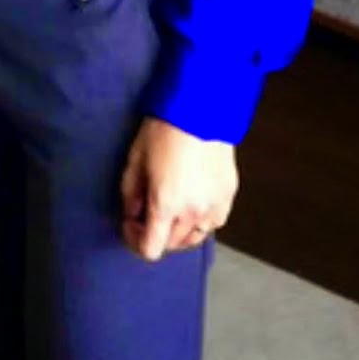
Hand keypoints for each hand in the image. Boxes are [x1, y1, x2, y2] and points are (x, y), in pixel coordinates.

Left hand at [120, 116, 237, 261]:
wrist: (201, 110)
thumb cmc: (164, 130)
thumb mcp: (135, 160)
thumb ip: (130, 194)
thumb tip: (132, 214)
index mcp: (165, 205)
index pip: (151, 249)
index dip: (135, 241)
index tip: (131, 223)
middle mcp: (192, 213)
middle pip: (172, 245)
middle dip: (156, 233)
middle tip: (147, 211)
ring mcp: (214, 206)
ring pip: (195, 237)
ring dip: (179, 231)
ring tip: (170, 210)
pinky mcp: (228, 196)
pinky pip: (213, 222)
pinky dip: (200, 221)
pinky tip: (192, 204)